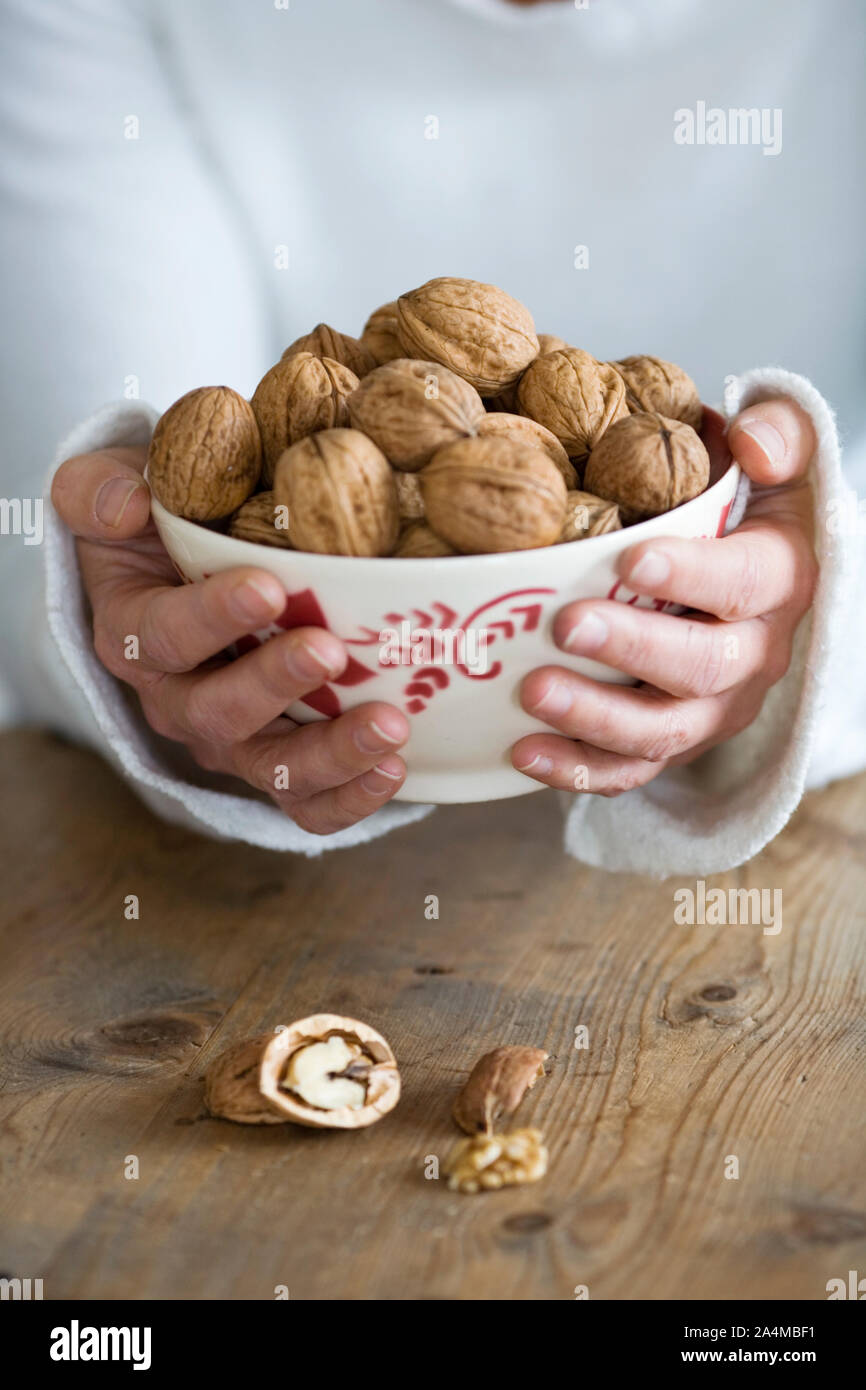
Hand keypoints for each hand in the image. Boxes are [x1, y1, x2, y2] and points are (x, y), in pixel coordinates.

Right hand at [51, 447, 408, 833]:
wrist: (198, 566)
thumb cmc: (165, 519)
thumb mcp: (115, 485)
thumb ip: (97, 488)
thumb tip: (126, 508)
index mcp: (133, 632)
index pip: (161, 635)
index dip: (210, 617)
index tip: (266, 587)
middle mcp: (177, 699)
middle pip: (217, 711)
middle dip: (275, 685)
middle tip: (328, 651)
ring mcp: (230, 740)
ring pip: (270, 768)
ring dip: (329, 753)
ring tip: (387, 725)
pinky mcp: (277, 766)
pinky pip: (305, 803)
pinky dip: (348, 798)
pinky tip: (393, 770)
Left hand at [511, 399, 817, 794]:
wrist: (746, 591)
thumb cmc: (740, 517)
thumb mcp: (776, 465)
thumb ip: (777, 435)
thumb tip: (749, 440)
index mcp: (776, 581)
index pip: (744, 582)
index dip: (691, 576)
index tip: (631, 559)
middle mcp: (752, 656)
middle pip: (701, 666)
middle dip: (631, 649)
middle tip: (566, 626)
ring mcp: (712, 710)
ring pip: (664, 731)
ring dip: (595, 717)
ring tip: (532, 691)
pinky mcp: (672, 743)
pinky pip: (629, 771)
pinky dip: (578, 770)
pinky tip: (523, 753)